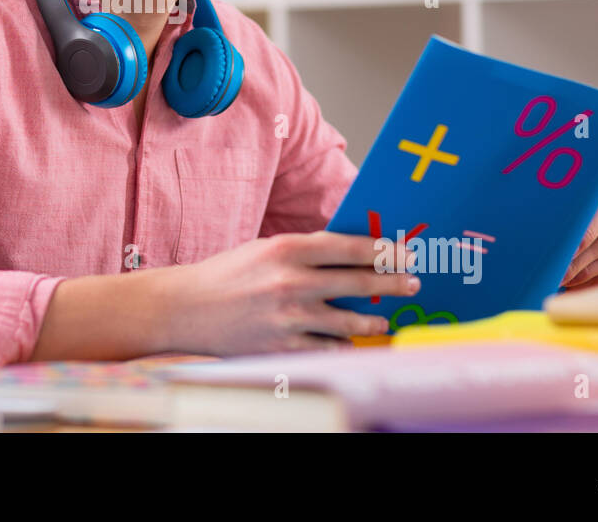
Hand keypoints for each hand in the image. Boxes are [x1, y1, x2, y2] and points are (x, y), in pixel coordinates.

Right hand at [161, 231, 419, 355]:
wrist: (185, 308)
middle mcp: (290, 282)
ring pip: (348, 323)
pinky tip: (351, 344)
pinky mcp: (280, 347)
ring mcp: (287, 318)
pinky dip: (343, 347)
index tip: (404, 252)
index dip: (382, 250)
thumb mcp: (264, 249)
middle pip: (357, 283)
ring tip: (384, 320)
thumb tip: (351, 254)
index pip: (347, 247)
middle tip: (412, 282)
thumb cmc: (227, 274)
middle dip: (392, 283)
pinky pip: (326, 349)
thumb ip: (304, 252)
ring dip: (373, 322)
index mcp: (286, 249)